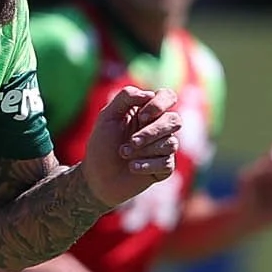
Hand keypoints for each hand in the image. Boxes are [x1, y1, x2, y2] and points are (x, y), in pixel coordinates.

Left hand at [81, 86, 180, 208]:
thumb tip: (149, 94)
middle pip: (174, 120)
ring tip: (124, 154)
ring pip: (171, 143)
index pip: (168, 97)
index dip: (159, 105)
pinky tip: (132, 167)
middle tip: (131, 142)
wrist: (97, 177)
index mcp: (147, 111)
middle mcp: (160, 128)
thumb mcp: (107, 117)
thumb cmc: (102, 145)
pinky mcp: (164, 167)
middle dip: (151, 132)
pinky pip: (167, 163)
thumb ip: (125, 97)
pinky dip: (147, 165)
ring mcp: (164, 148)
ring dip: (145, 150)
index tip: (141, 117)